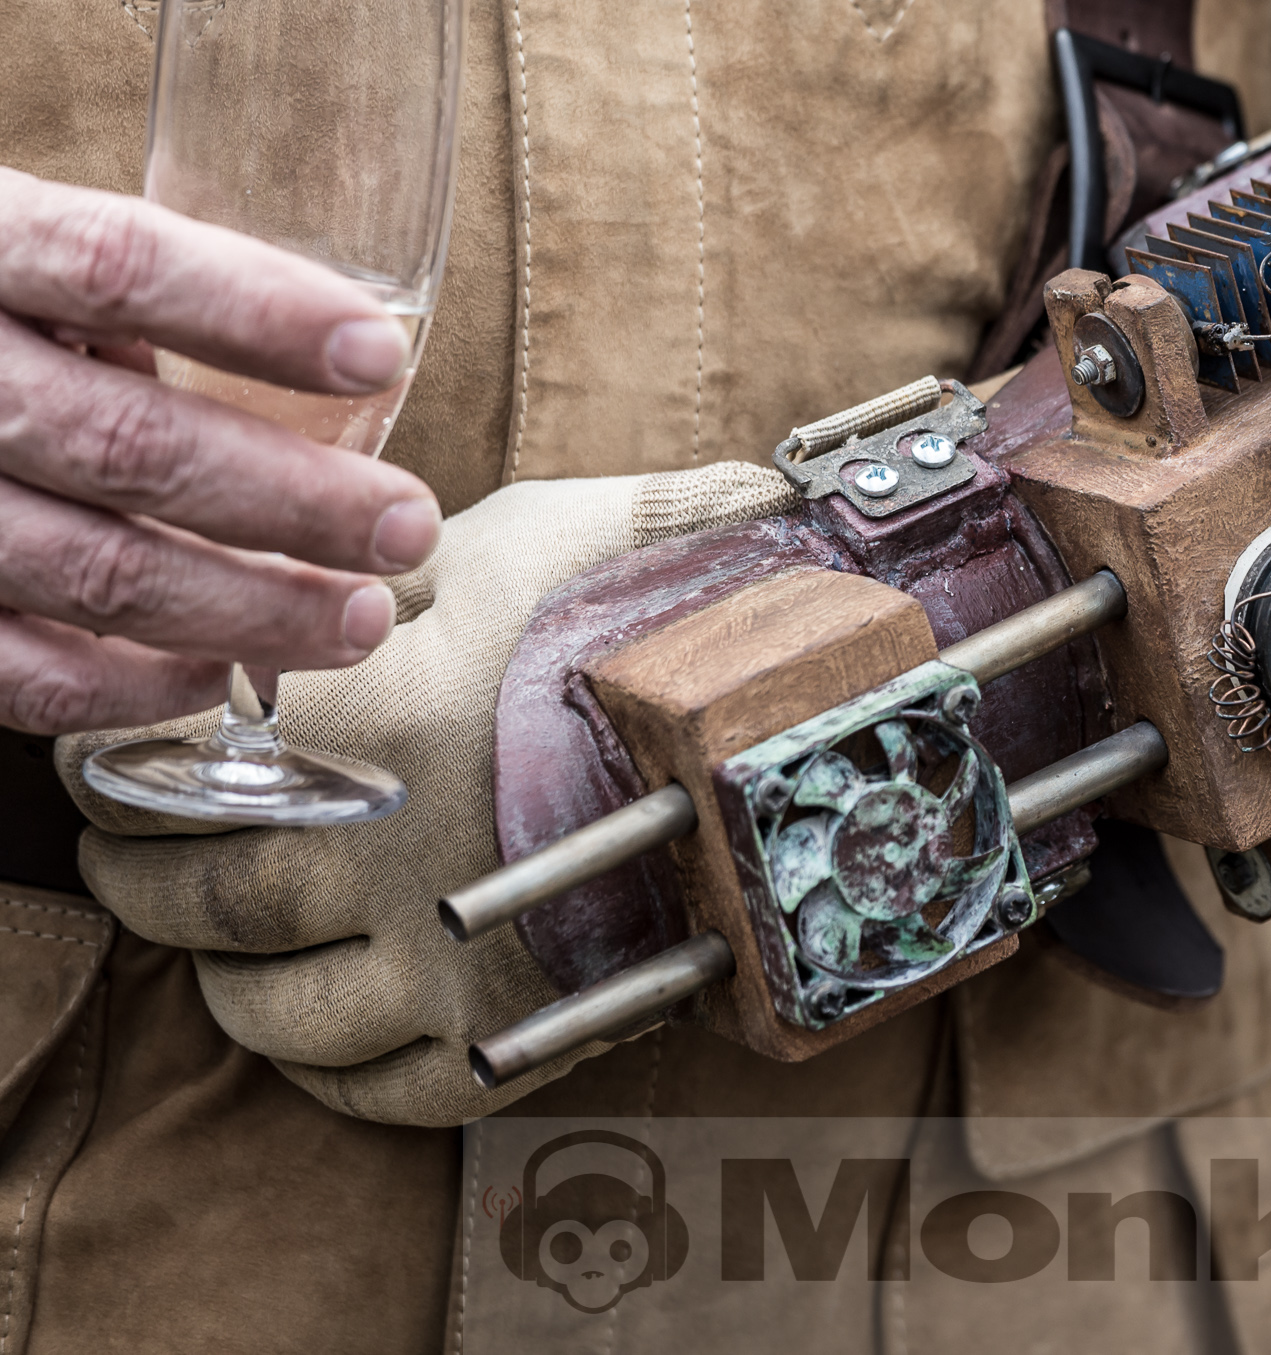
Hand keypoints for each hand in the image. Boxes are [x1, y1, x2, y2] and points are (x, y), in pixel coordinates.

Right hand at [0, 166, 441, 734]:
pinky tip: (220, 674)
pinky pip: (22, 671)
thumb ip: (119, 288)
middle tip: (406, 525)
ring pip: (97, 573)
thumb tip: (327, 366)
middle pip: (132, 445)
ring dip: (252, 608)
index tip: (380, 351)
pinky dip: (136, 684)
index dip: (257, 312)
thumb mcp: (9, 241)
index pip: (115, 265)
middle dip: (296, 500)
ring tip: (357, 616)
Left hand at [63, 463, 800, 1124]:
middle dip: (136, 873)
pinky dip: (322, 1070)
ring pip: (264, 1012)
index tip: (105, 751)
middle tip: (131, 842)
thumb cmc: (659, 595)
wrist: (809, 700)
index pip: (158, 766)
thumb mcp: (516, 534)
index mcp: (367, 722)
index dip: (107, 761)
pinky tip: (320, 1015)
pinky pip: (377, 1092)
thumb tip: (307, 567)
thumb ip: (391, 559)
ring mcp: (454, 958)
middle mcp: (387, 854)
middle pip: (191, 900)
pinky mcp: (518, 1031)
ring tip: (216, 936)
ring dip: (215, 978)